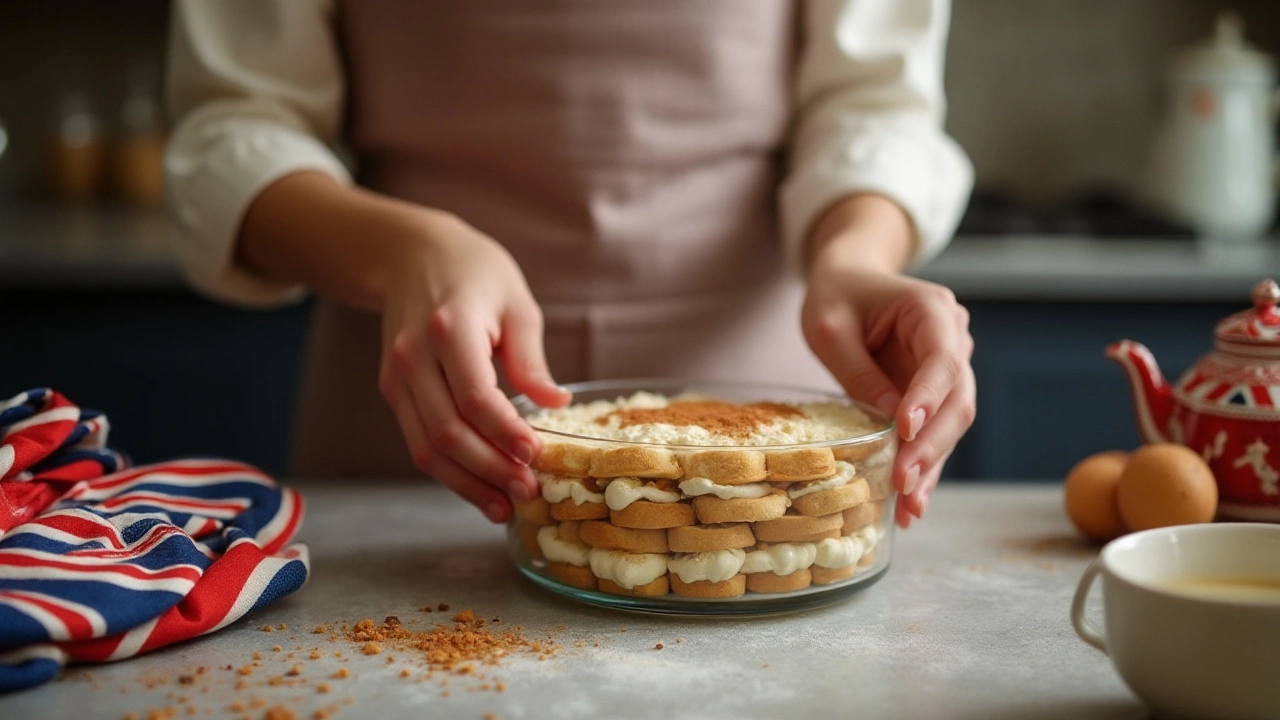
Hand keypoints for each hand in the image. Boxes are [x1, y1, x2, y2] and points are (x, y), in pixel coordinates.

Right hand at [377, 210, 569, 522]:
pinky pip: (419, 442)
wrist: (411, 255)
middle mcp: (414, 356)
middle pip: (448, 431)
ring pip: (427, 447)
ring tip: (505, 506)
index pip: (474, 395)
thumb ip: (530, 359)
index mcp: (450, 328)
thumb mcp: (516, 303)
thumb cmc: (475, 274)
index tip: (535, 455)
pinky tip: (480, 489)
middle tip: (529, 490)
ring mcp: (397, 377)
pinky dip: (449, 472)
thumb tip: (555, 403)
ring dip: (467, 483)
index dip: (504, 432)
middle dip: (490, 469)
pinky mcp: (392, 391)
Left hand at [802, 198, 974, 528]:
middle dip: (930, 446)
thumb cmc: (836, 295)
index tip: (905, 429)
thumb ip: (858, 372)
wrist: (849, 280)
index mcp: (932, 310)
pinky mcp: (934, 393)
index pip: (942, 360)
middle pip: (956, 400)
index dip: (928, 397)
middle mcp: (953, 339)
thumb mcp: (829, 328)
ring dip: (930, 466)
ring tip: (910, 509)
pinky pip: (934, 432)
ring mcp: (948, 368)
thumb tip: (889, 422)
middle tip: (903, 484)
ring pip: (951, 423)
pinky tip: (911, 504)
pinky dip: (923, 466)